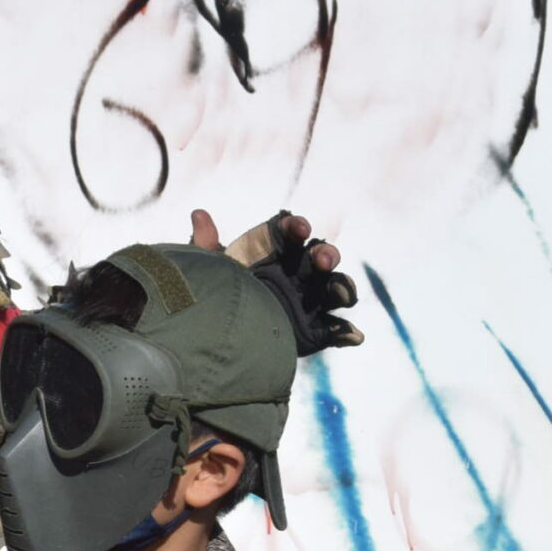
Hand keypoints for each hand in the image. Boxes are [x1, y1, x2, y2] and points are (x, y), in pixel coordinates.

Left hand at [189, 208, 362, 354]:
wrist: (214, 334)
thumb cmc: (213, 292)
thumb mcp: (206, 270)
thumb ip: (203, 245)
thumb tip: (199, 215)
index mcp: (275, 251)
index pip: (291, 232)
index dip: (297, 228)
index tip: (299, 228)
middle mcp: (297, 271)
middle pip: (320, 257)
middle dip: (326, 255)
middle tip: (323, 260)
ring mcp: (309, 299)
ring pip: (334, 288)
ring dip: (342, 287)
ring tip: (344, 294)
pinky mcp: (313, 329)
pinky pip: (335, 329)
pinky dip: (346, 332)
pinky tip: (352, 335)